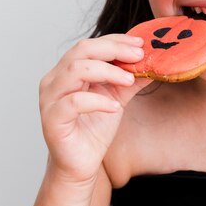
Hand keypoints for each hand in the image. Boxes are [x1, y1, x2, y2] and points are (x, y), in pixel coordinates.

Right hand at [39, 34, 151, 183]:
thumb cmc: (93, 130)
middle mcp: (54, 80)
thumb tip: (156, 63)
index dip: (116, 41)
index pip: (89, 45)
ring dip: (107, 72)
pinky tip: (115, 107)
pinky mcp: (52, 119)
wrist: (80, 164)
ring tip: (129, 81)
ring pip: (75, 70)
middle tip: (138, 57)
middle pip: (81, 50)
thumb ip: (131, 80)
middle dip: (113, 50)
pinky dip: (97, 101)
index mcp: (67, 71)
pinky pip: (74, 102)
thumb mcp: (117, 98)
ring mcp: (50, 99)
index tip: (141, 45)